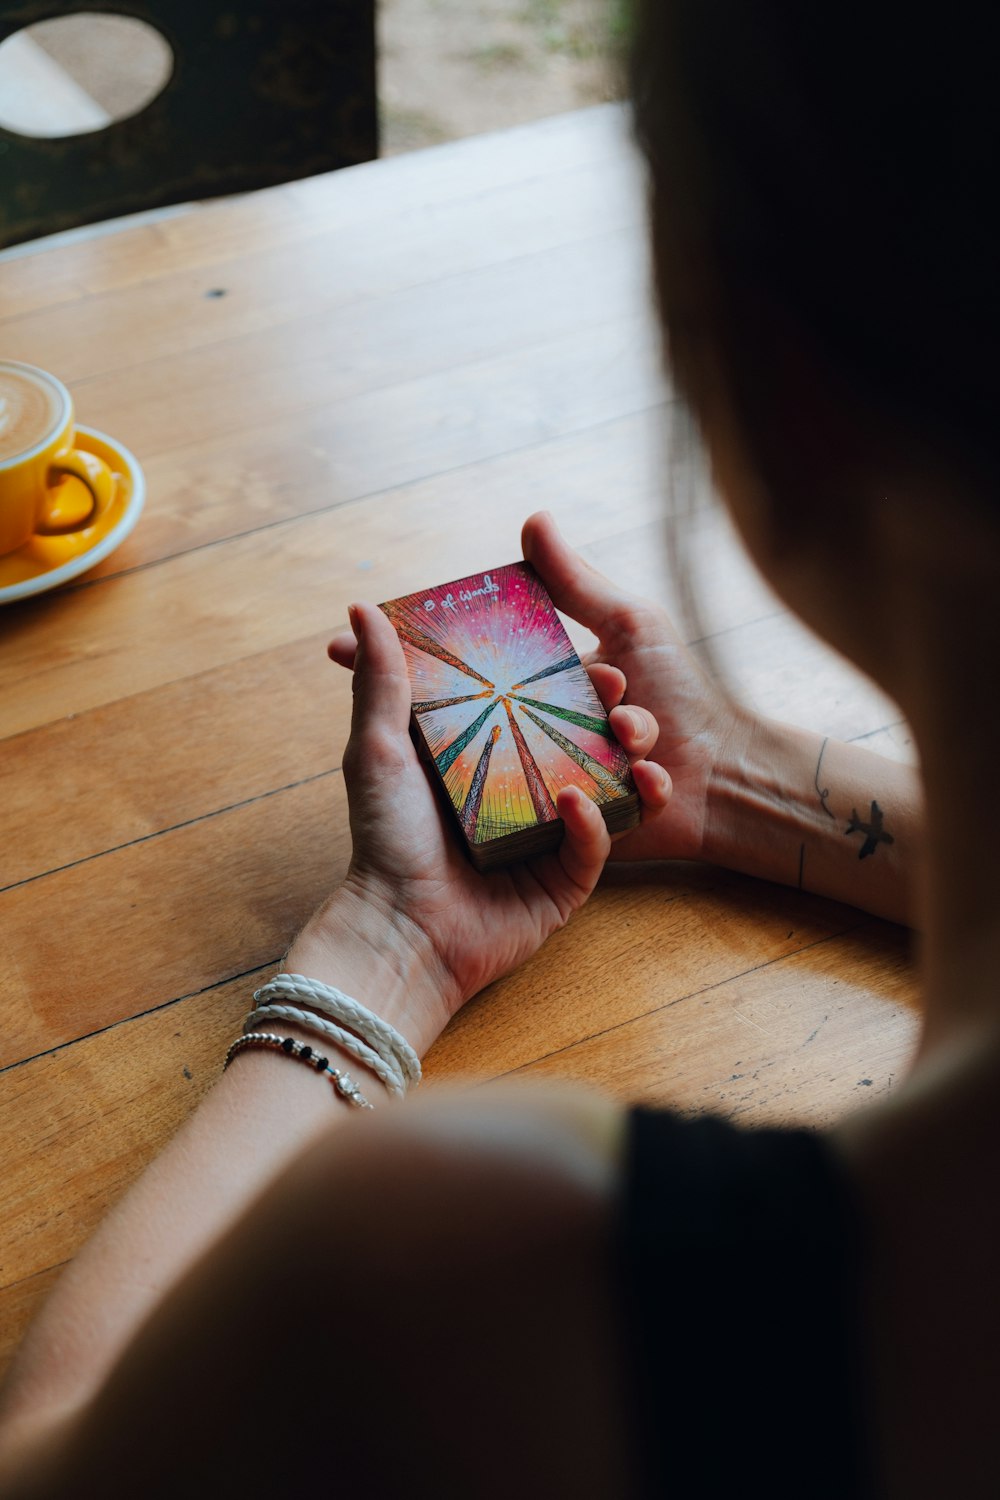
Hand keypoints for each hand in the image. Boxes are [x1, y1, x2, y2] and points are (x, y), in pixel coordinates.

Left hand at [318, 598, 669, 1048]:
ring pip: (603, 790)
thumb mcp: (379, 750)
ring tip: (629, 739)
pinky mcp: (564, 881)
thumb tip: (360, 606)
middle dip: (608, 716)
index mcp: (483, 759)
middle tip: (621, 689)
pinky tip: (576, 803)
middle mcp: (519, 794)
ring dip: (621, 763)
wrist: (402, 931)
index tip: (584, 645)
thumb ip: (381, 680)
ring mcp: (546, 838)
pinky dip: (592, 823)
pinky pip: (594, 846)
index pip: (534, 704)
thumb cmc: (385, 839)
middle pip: (579, 742)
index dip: (563, 674)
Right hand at [522, 511, 751, 863]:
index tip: (605, 674)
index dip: (552, 675)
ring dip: (613, 753)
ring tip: (646, 747)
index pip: (522, 676)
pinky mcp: (586, 824)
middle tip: (620, 715)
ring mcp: (570, 778)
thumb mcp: (632, 624)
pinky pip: (589, 810)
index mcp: (560, 685)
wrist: (729, 771)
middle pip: (534, 725)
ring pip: (563, 766)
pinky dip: (632, 790)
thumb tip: (533, 518)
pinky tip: (657, 779)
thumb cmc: (683, 693)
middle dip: (585, 718)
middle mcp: (555, 731)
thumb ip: (578, 582)